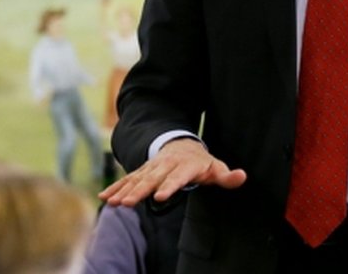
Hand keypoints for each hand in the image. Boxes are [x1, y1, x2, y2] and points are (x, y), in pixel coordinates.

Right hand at [99, 138, 246, 205]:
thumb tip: (242, 176)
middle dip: (140, 190)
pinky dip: (116, 187)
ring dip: (124, 190)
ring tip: (114, 202)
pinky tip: (105, 198)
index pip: (177, 177)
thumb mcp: (215, 167)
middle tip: (129, 203)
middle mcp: (166, 165)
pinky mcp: (142, 171)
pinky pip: (127, 179)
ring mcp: (152, 167)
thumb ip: (226, 176)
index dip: (169, 186)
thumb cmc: (200, 162)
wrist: (181, 144)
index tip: (159, 196)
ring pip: (137, 178)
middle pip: (152, 178)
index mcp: (185, 166)